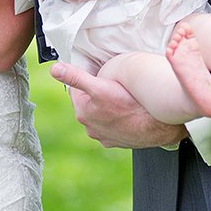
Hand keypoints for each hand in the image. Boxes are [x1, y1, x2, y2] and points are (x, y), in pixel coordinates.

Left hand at [50, 61, 186, 148]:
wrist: (156, 127)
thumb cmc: (129, 106)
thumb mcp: (100, 86)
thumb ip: (76, 77)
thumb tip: (55, 69)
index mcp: (82, 112)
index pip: (76, 89)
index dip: (85, 78)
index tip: (96, 73)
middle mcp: (90, 127)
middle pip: (88, 102)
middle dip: (95, 93)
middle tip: (110, 84)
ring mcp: (103, 136)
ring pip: (100, 115)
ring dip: (105, 106)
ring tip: (119, 98)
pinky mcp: (117, 141)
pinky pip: (112, 125)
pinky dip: (116, 118)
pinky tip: (126, 112)